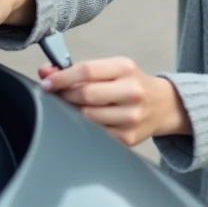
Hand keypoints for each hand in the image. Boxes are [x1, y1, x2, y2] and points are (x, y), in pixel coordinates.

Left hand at [38, 57, 191, 146]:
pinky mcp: (128, 138)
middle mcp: (132, 92)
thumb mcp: (112, 68)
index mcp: (126, 68)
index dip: (61, 78)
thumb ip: (78, 69)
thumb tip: (44, 71)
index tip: (46, 83)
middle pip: (84, 95)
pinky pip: (94, 133)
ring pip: (86, 117)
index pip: (86, 71)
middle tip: (56, 95)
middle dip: (64, 96)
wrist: (163, 105)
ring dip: (71, 112)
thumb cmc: (131, 84)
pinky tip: (84, 121)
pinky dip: (83, 127)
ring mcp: (131, 117)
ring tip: (71, 107)